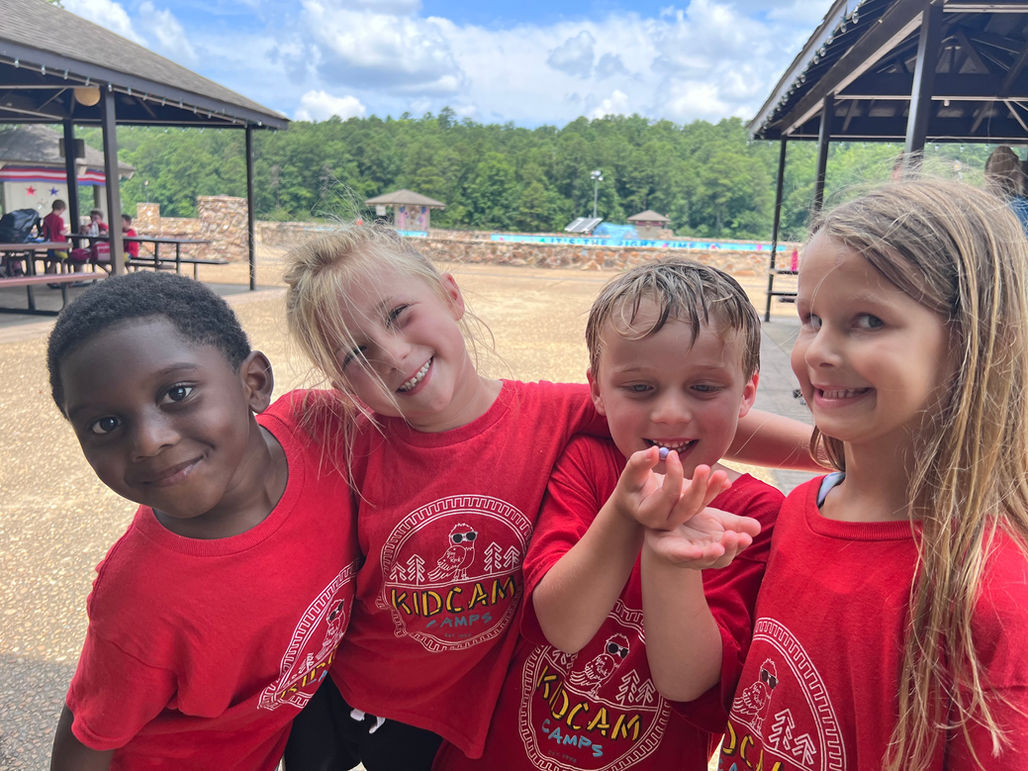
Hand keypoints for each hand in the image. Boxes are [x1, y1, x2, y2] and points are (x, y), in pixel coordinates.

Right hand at [613, 447, 730, 530]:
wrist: (634, 501)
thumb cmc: (631, 485)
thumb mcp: (630, 474)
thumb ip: (640, 462)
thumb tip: (655, 450)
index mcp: (649, 514)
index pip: (667, 494)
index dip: (673, 474)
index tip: (672, 453)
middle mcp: (666, 521)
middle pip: (687, 506)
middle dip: (698, 487)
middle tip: (704, 467)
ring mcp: (679, 518)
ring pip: (699, 506)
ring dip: (712, 490)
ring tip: (722, 474)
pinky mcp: (688, 511)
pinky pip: (704, 502)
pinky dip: (714, 491)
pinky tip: (724, 480)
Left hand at [644, 506, 760, 568]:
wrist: (662, 520)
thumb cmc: (693, 524)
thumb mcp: (717, 520)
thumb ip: (736, 523)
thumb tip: (758, 528)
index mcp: (718, 548)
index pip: (732, 549)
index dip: (740, 545)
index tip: (747, 537)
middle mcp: (704, 556)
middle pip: (720, 558)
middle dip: (729, 549)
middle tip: (734, 536)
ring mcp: (686, 556)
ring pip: (701, 559)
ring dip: (711, 554)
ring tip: (719, 546)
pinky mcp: (669, 552)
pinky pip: (679, 555)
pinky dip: (688, 555)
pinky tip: (696, 551)